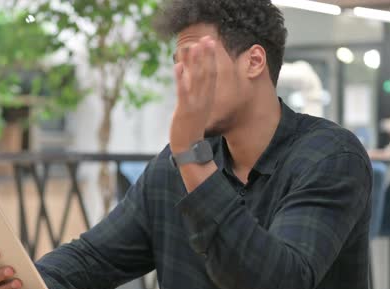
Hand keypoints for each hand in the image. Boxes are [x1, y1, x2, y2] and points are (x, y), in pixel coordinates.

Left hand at [170, 36, 217, 153]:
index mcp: (208, 97)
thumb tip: (190, 73)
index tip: (211, 41)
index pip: (212, 74)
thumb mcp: (196, 105)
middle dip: (207, 56)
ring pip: (197, 80)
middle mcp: (204, 99)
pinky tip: (178, 65)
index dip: (211, 57)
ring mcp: (195, 104)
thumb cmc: (191, 125)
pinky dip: (181, 78)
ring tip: (193, 47)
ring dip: (195, 63)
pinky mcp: (184, 110)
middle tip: (207, 38)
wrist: (188, 147)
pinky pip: (183, 92)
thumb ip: (194, 90)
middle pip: (207, 74)